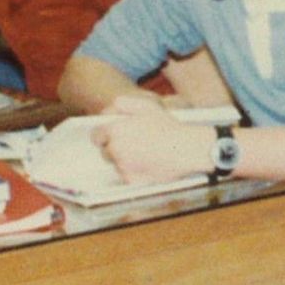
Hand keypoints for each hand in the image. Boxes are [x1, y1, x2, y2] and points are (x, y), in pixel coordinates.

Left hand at [92, 110, 209, 183]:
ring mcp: (122, 167)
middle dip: (115, 148)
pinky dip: (134, 172)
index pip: (96, 135)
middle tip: (134, 144)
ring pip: (116, 164)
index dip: (105, 135)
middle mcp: (115, 150)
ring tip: (145, 153)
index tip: (113, 136)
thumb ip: (122, 104)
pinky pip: (126, 177)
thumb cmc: (169, 127)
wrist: (188, 149)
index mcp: (115, 131)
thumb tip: (106, 112)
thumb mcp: (146, 106)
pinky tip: (149, 164)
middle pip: (105, 151)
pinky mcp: (131, 181)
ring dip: (124, 160)